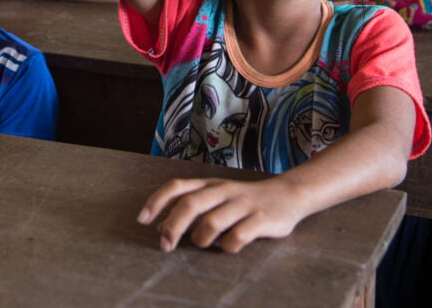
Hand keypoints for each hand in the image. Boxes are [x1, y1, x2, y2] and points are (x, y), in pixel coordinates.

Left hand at [137, 175, 302, 252]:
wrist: (289, 194)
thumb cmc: (245, 200)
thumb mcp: (217, 196)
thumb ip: (192, 207)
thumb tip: (161, 227)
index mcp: (210, 183)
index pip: (177, 186)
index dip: (157, 201)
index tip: (142, 220)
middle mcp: (224, 190)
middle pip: (191, 204)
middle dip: (173, 226)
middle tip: (165, 245)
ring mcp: (243, 204)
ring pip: (212, 222)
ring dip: (201, 238)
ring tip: (203, 243)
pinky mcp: (261, 219)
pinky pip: (237, 237)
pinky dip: (228, 247)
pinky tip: (229, 246)